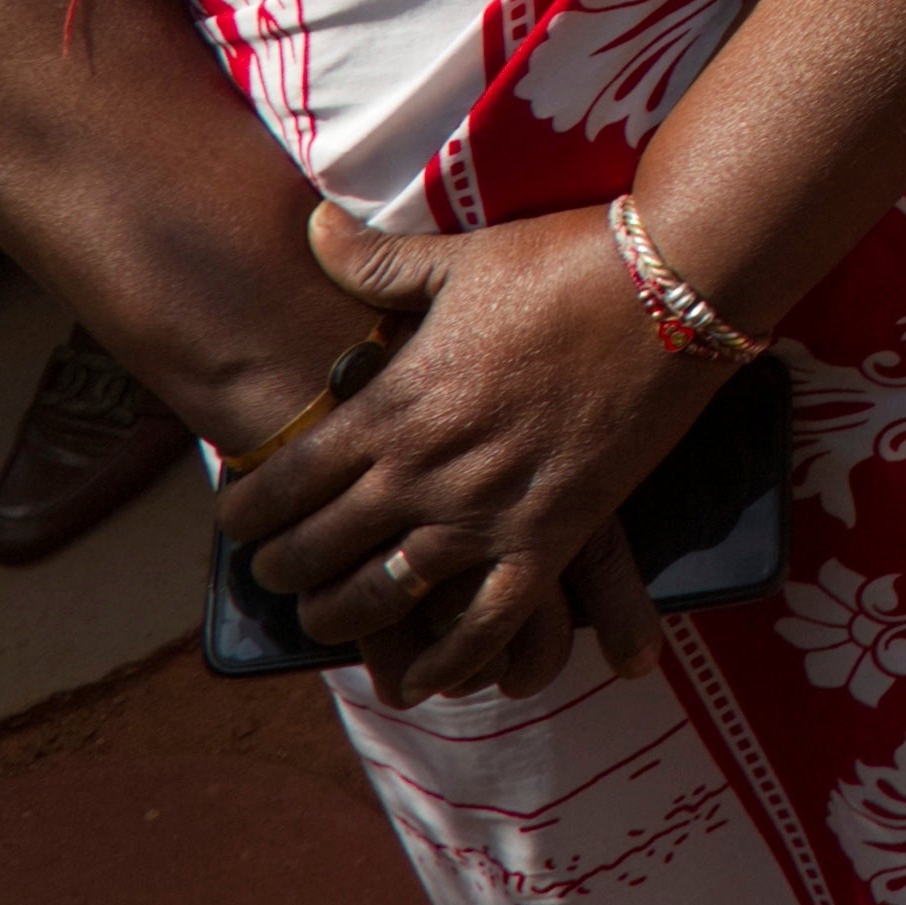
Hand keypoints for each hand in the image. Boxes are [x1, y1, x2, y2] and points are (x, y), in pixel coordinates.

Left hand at [212, 203, 721, 704]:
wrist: (671, 285)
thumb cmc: (564, 262)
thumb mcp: (460, 259)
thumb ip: (377, 263)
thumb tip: (310, 224)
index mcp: (394, 403)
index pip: (287, 483)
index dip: (247, 517)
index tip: (234, 527)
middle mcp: (426, 469)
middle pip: (321, 548)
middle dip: (284, 572)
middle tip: (275, 577)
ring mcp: (487, 510)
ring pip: (386, 594)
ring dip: (345, 619)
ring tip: (329, 623)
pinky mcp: (553, 536)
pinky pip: (488, 622)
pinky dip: (451, 660)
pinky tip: (426, 680)